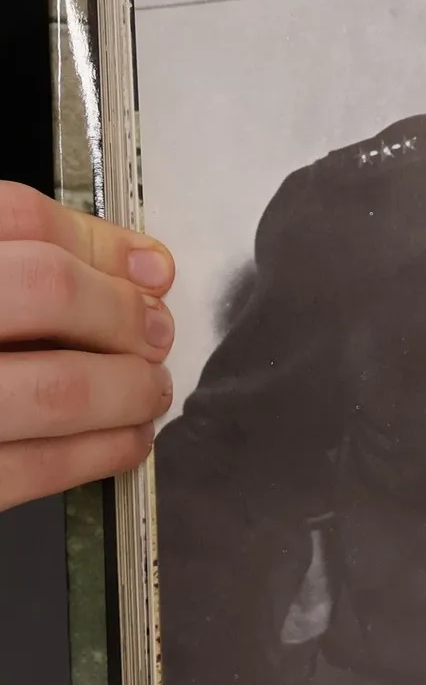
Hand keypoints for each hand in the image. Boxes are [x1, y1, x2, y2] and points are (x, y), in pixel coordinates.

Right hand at [0, 182, 175, 510]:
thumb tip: (135, 263)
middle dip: (119, 312)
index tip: (145, 268)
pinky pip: (30, 468)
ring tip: (147, 389)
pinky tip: (123, 440)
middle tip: (153, 332)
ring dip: (125, 388)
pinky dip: (98, 451)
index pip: (11, 215)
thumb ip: (13, 252)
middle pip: (42, 289)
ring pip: (52, 387)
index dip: (97, 241)